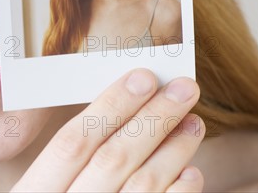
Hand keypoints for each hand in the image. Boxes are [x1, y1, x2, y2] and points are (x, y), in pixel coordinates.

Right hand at [12, 69, 204, 191]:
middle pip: (113, 158)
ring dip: (172, 152)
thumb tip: (111, 112)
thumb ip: (63, 165)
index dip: (109, 106)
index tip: (142, 76)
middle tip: (183, 88)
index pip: (73, 142)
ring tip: (194, 122)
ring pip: (140, 188)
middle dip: (152, 118)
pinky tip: (191, 174)